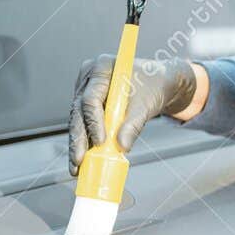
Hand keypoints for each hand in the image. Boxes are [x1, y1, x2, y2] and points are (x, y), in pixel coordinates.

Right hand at [68, 57, 199, 171]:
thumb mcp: (146, 104)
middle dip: (79, 138)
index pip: (91, 98)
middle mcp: (88, 77)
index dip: (94, 122)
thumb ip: (133, 125)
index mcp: (101, 67)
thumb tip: (122, 147)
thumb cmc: (153, 86)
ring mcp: (84, 90)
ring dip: (77, 144)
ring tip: (76, 167)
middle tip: (79, 160)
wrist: (157, 82)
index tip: (101, 142)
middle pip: (78, 111)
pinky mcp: (86, 104)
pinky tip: (81, 161)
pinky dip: (83, 142)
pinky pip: (82, 124)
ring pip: (77, 120)